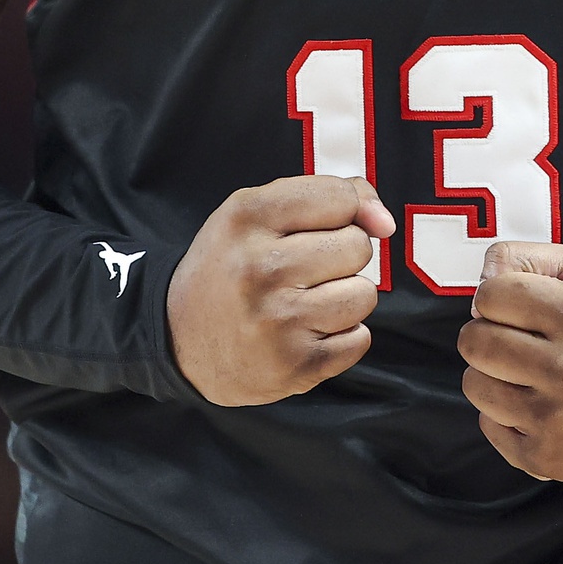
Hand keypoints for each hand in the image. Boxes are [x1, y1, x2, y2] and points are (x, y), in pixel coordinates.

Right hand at [167, 176, 396, 405]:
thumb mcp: (257, 212)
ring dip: (345, 297)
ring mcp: (279, 321)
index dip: (342, 212)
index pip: (341, 198)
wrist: (177, 338)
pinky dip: (341, 336)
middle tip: (304, 269)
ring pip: (365, 294)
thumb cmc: (231, 266)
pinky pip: (359, 339)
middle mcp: (261, 268)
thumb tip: (385, 222)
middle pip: (358, 246)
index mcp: (247, 217)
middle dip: (342, 256)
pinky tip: (306, 332)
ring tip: (307, 301)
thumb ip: (329, 196)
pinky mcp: (295, 367)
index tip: (321, 227)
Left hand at [458, 240, 562, 483]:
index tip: (514, 307)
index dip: (495, 298)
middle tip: (516, 341)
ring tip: (527, 375)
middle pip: (475, 342)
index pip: (490, 296)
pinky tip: (538, 407)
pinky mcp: (548, 459)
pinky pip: (489, 426)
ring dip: (492, 375)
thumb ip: (526, 260)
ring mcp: (559, 420)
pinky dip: (505, 415)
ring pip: (475, 384)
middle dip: (487, 335)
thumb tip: (481, 284)